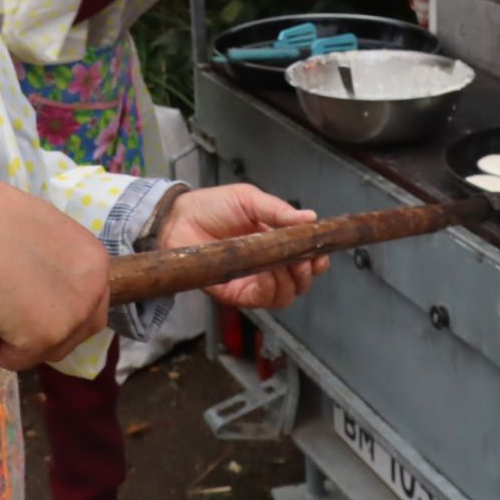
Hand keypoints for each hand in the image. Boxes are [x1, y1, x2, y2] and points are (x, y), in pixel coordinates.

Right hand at [0, 172, 108, 370]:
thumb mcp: (40, 234)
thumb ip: (52, 261)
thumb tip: (35, 282)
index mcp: (95, 261)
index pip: (89, 300)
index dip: (60, 307)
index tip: (30, 308)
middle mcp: (95, 291)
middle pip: (79, 330)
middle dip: (47, 332)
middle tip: (11, 325)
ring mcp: (73, 318)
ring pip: (48, 348)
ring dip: (17, 341)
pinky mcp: (45, 338)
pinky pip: (14, 357)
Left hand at [157, 183, 327, 309]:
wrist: (179, 218)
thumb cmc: (211, 206)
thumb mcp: (249, 199)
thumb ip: (278, 211)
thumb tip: (311, 218)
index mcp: (275, 240)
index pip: (304, 258)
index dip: (316, 259)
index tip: (321, 253)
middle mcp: (267, 264)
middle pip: (299, 281)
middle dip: (308, 273)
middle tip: (305, 261)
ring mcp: (253, 280)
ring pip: (286, 295)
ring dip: (293, 283)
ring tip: (288, 266)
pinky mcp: (236, 293)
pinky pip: (263, 300)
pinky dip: (272, 290)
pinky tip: (269, 275)